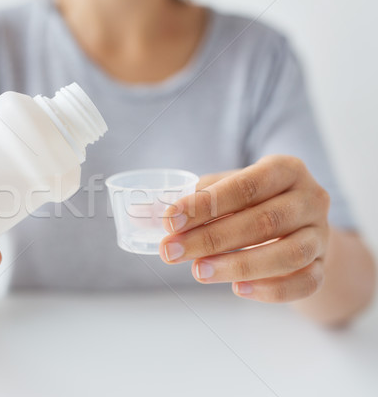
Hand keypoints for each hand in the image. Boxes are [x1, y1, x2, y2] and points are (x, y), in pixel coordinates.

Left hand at [160, 155, 330, 302]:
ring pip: (287, 254)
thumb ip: (190, 200)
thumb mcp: (227, 191)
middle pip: (262, 221)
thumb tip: (137, 213)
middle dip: (210, 239)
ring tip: (197, 272)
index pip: (245, 185)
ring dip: (238, 265)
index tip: (169, 221)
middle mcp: (310, 198)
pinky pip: (304, 282)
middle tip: (170, 252)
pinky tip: (238, 290)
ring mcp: (321, 234)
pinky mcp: (323, 266)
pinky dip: (271, 290)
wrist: (299, 225)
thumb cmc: (252, 203)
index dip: (205, 204)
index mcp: (285, 169)